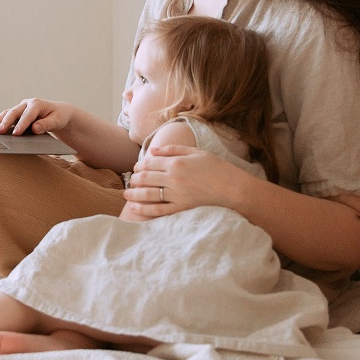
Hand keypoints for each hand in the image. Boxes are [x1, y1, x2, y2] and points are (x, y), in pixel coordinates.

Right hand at [0, 98, 73, 136]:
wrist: (58, 112)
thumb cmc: (59, 117)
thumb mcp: (57, 121)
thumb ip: (47, 124)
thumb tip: (35, 128)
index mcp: (37, 104)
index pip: (28, 115)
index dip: (21, 124)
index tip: (16, 134)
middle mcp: (27, 104)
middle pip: (14, 112)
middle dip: (5, 122)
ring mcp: (21, 107)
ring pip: (7, 113)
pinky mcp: (17, 112)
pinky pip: (5, 116)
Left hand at [121, 144, 249, 219]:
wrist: (233, 188)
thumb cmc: (217, 168)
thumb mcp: (196, 152)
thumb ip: (173, 150)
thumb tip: (152, 150)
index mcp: (176, 163)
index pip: (150, 163)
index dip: (140, 165)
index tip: (136, 168)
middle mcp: (173, 178)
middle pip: (145, 178)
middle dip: (134, 179)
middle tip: (130, 181)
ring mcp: (176, 195)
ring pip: (148, 194)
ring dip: (134, 194)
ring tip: (126, 194)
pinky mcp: (181, 208)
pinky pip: (158, 210)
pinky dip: (144, 209)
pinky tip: (135, 208)